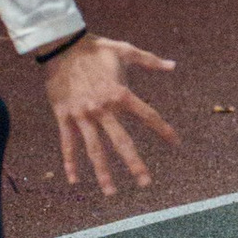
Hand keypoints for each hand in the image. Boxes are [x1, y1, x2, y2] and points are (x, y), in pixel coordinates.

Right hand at [41, 32, 179, 195]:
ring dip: (103, 172)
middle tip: (146, 183)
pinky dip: (70, 162)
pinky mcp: (64, 116)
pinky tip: (74, 180)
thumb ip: (150, 60)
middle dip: (135, 163)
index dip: (163, 130)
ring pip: (94, 149)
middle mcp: (103, 108)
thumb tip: (173, 65)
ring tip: (111, 192)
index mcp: (120, 93)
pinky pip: (67, 143)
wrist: (61, 45)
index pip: (148, 116)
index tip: (176, 144)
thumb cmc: (95, 47)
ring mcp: (82, 115)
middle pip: (122, 141)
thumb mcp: (124, 50)